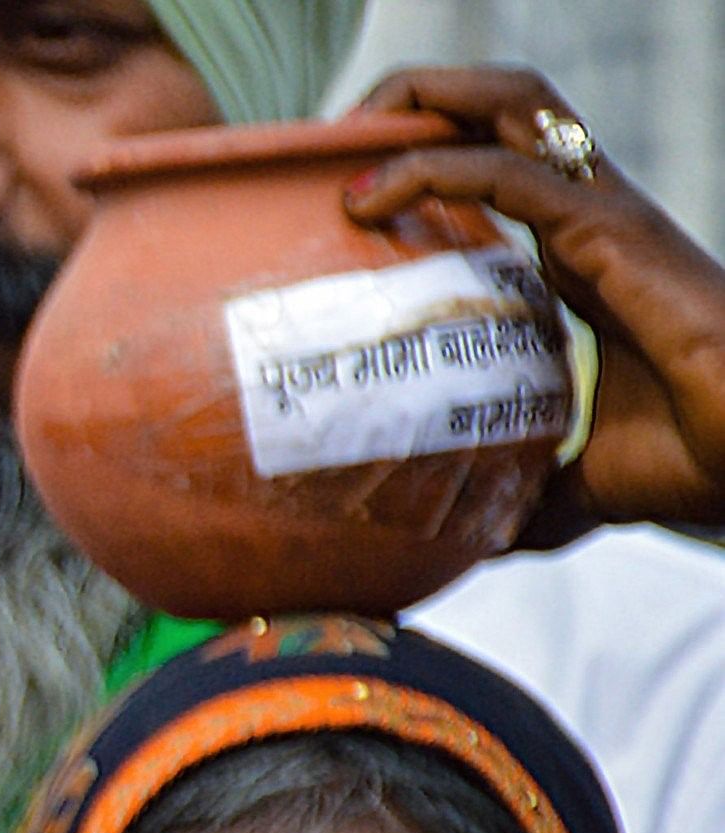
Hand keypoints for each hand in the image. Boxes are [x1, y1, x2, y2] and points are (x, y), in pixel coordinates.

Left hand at [353, 68, 724, 541]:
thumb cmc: (691, 456)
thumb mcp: (577, 485)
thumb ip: (523, 501)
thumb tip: (472, 546)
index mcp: (578, 253)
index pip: (496, 165)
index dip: (422, 157)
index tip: (341, 198)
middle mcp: (588, 214)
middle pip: (502, 106)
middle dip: (417, 96)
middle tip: (334, 137)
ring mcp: (601, 213)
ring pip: (508, 104)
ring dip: (418, 101)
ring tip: (338, 138)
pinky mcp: (608, 230)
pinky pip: (507, 170)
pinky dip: (429, 166)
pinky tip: (362, 198)